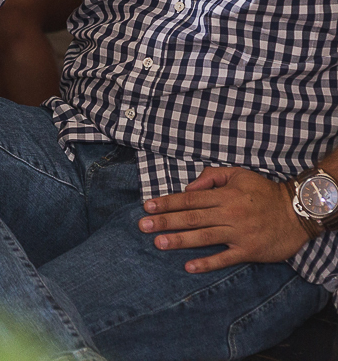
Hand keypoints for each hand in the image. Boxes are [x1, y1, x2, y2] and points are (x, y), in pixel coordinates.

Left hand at [139, 166, 311, 273]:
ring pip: (204, 236)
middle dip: (166, 221)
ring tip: (159, 243)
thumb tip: (188, 187)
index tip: (147, 207)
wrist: (298, 212)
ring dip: (180, 240)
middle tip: (143, 226)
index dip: (167, 203)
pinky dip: (207, 263)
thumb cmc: (265, 192)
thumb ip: (211, 177)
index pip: (189, 199)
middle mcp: (229, 213)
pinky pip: (225, 258)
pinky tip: (189, 267)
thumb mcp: (239, 174)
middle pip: (191, 217)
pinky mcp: (248, 250)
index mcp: (224, 195)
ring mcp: (238, 233)